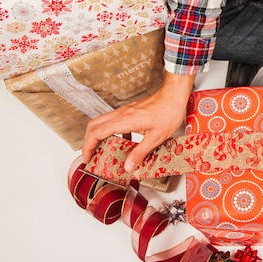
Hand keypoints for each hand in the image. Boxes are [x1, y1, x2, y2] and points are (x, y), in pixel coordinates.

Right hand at [82, 72, 196, 171]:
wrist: (174, 95)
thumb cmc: (168, 111)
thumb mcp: (156, 137)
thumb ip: (140, 152)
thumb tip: (128, 166)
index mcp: (124, 121)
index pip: (96, 133)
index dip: (88, 147)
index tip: (87, 157)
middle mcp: (121, 114)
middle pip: (94, 125)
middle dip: (88, 141)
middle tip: (91, 155)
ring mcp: (125, 111)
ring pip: (103, 122)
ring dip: (99, 136)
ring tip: (104, 150)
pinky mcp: (131, 110)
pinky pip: (115, 121)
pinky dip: (113, 132)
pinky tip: (124, 141)